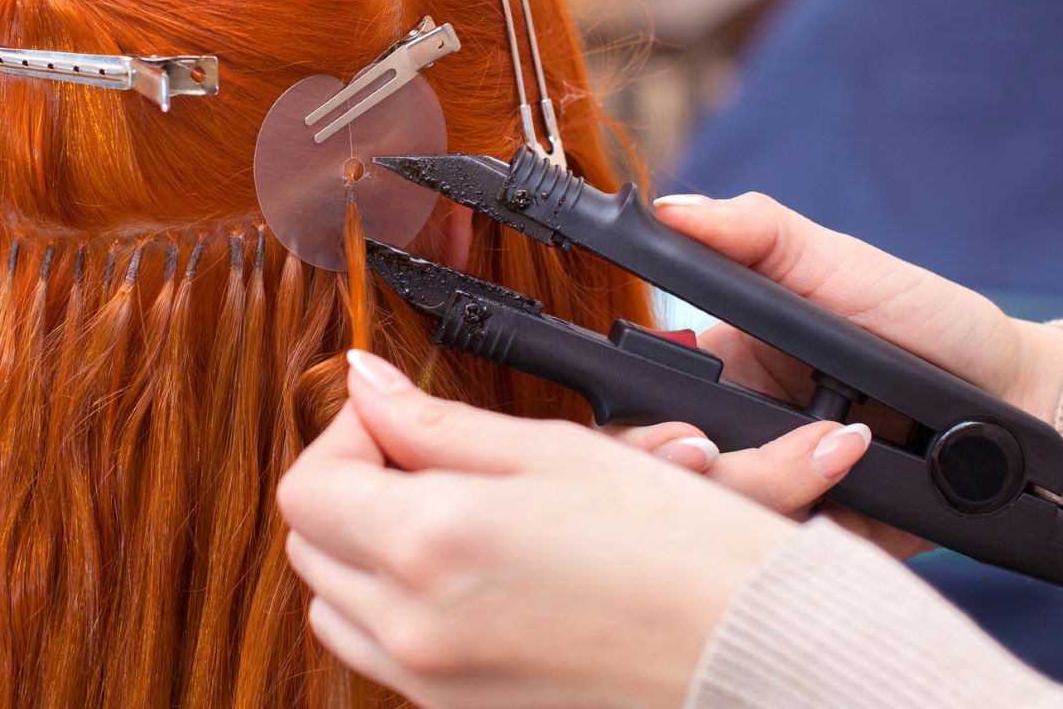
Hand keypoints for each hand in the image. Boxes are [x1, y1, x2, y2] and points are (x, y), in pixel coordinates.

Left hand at [277, 352, 867, 708]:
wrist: (754, 659)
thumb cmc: (678, 553)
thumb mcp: (555, 452)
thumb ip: (437, 423)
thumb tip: (366, 383)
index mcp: (427, 546)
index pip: (307, 486)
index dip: (347, 435)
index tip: (398, 417)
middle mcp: (413, 628)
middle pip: (312, 547)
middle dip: (353, 489)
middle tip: (423, 458)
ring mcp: (434, 684)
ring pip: (340, 611)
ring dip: (368, 553)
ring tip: (450, 515)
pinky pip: (388, 657)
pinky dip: (403, 610)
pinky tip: (476, 575)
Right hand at [652, 191, 1062, 552]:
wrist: (1018, 395)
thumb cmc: (922, 316)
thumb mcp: (838, 262)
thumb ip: (755, 234)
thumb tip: (670, 210)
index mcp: (722, 371)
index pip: (643, 410)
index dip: (645, 433)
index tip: (681, 432)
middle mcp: (739, 437)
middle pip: (673, 481)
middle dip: (705, 471)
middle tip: (727, 450)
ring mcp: (779, 491)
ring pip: (726, 522)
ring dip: (773, 489)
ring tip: (843, 448)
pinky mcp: (826, 536)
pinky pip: (786, 555)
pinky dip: (809, 530)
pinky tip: (849, 495)